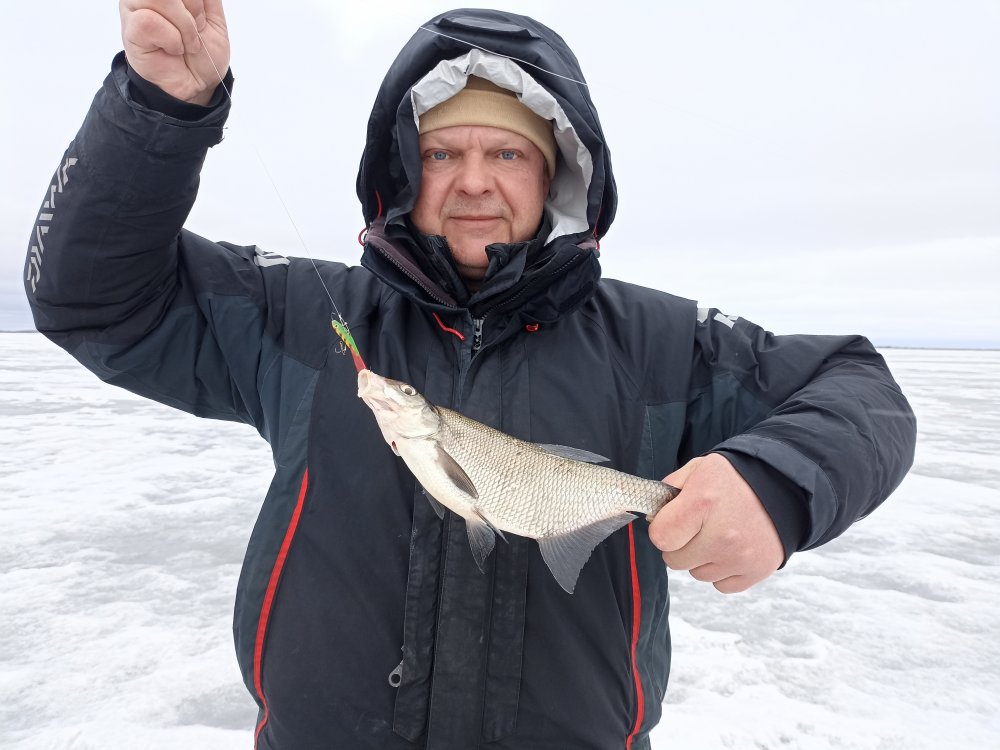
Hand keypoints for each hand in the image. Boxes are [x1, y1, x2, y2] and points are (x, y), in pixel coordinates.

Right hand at [120, 0, 229, 104]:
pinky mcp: (130, 29)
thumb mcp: (213, 16)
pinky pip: (150, 22)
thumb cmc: (203, 52)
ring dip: (184, 26)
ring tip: (187, 43)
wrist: (199, 85)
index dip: (195, 2)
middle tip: (196, 29)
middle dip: (193, 9)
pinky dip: (172, 39)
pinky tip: (173, 50)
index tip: (201, 16)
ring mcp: (135, 7)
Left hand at [648, 453, 783, 592]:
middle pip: (675, 560)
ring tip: (720, 534)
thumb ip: (670, 490)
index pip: (660, 537)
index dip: (662, 529)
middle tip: (698, 527)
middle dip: (680, 544)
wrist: (785, 487)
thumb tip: (652, 515)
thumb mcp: (699, 469)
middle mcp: (722, 535)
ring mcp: (740, 557)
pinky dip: (723, 571)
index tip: (673, 520)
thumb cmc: (737, 478)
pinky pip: (721, 585)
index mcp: (703, 503)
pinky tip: (732, 549)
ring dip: (702, 558)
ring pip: (697, 574)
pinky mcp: (756, 571)